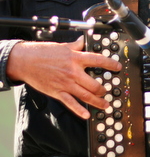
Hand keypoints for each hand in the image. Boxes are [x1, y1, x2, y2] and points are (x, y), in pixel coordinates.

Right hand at [6, 36, 121, 119]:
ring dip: (98, 102)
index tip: (117, 67)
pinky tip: (86, 115)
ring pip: (86, 95)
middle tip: (108, 92)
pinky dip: (79, 110)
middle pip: (94, 84)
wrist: (25, 61)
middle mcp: (73, 72)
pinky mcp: (57, 92)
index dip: (110, 64)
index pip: (97, 60)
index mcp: (75, 59)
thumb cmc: (42, 53)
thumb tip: (84, 40)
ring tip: (105, 105)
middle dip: (104, 90)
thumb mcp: (63, 46)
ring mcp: (66, 84)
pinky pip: (71, 103)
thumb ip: (76, 45)